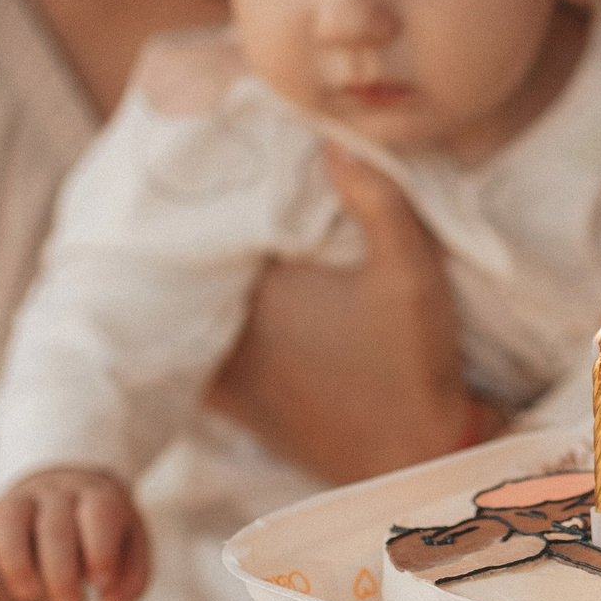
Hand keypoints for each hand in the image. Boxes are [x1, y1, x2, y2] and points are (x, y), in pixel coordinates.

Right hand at [0, 468, 148, 600]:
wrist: (63, 500)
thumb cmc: (97, 537)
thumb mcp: (127, 555)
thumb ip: (130, 582)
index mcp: (97, 498)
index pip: (101, 512)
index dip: (101, 549)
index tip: (99, 583)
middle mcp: (56, 494)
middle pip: (55, 523)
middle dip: (60, 570)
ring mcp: (19, 502)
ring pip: (9, 517)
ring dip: (16, 560)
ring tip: (28, 594)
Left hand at [208, 145, 481, 484]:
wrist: (414, 461)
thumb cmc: (412, 367)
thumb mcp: (411, 272)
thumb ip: (377, 200)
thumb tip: (334, 139)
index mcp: (257, 294)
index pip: (212, 227)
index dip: (215, 191)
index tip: (220, 155)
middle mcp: (226, 335)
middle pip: (189, 270)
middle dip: (195, 233)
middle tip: (206, 188)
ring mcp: (225, 376)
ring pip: (186, 313)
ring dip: (192, 283)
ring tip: (203, 241)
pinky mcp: (237, 406)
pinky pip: (195, 354)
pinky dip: (199, 328)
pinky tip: (218, 305)